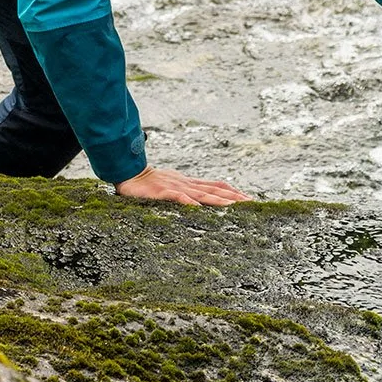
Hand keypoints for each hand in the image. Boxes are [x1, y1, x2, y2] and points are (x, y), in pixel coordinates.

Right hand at [113, 167, 253, 206]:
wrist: (131, 173)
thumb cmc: (151, 182)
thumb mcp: (174, 185)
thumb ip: (189, 191)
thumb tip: (203, 200)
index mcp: (190, 183)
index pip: (217, 186)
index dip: (233, 192)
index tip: (248, 199)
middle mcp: (187, 184)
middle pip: (215, 191)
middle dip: (234, 198)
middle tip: (251, 203)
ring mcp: (176, 188)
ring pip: (202, 194)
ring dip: (218, 200)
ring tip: (234, 206)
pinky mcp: (163, 193)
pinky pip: (178, 197)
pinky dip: (189, 202)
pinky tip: (198, 208)